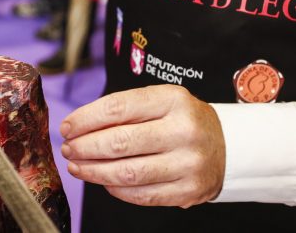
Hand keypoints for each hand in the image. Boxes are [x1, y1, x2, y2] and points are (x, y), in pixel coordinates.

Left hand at [60, 85, 225, 207]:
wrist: (228, 145)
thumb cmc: (183, 120)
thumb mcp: (162, 101)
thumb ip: (125, 110)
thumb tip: (78, 127)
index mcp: (173, 100)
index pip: (118, 108)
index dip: (85, 119)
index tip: (67, 127)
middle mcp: (183, 130)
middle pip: (119, 142)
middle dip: (84, 147)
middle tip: (68, 148)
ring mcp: (188, 163)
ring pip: (126, 173)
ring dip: (93, 171)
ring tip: (76, 166)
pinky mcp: (188, 191)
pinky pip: (141, 195)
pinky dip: (115, 189)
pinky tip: (102, 180)